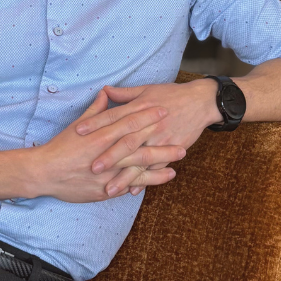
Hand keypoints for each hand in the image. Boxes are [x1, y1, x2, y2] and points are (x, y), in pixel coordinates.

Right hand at [29, 90, 184, 201]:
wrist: (45, 171)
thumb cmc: (61, 147)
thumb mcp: (79, 124)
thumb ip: (96, 110)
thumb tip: (106, 93)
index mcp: (100, 134)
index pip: (128, 121)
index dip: (147, 115)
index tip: (163, 108)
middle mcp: (106, 152)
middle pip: (139, 143)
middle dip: (161, 137)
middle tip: (181, 131)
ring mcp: (107, 171)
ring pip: (140, 165)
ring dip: (162, 159)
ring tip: (180, 154)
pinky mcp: (106, 188)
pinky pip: (132, 183)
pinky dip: (150, 180)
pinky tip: (166, 175)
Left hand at [76, 78, 221, 195]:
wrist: (201, 102)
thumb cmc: (171, 94)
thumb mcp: (147, 90)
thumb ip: (124, 94)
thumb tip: (104, 91)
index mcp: (139, 107)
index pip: (113, 116)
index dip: (96, 124)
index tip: (79, 132)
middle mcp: (148, 125)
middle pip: (126, 141)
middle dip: (109, 155)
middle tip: (92, 168)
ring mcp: (161, 139)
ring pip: (140, 160)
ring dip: (124, 175)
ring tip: (108, 189)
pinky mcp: (172, 149)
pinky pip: (156, 168)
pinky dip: (144, 180)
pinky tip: (131, 191)